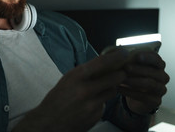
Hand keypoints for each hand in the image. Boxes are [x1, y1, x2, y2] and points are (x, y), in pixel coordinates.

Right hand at [13, 50, 127, 131]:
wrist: (49, 122)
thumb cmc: (57, 99)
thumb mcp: (67, 80)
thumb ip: (85, 73)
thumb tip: (104, 64)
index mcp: (76, 77)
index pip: (102, 62)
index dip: (116, 56)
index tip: (124, 52)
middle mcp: (85, 90)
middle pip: (114, 78)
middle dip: (120, 74)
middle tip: (122, 72)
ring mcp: (92, 104)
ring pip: (112, 91)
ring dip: (111, 88)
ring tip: (100, 88)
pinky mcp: (96, 116)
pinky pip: (105, 104)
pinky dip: (101, 102)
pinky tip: (89, 104)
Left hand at [118, 49, 169, 114]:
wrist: (132, 94)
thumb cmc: (130, 74)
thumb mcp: (126, 64)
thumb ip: (124, 56)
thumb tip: (119, 51)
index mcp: (158, 64)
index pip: (156, 58)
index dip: (148, 57)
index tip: (136, 56)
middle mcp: (162, 76)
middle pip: (153, 71)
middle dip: (138, 69)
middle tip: (126, 68)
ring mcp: (161, 89)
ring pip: (150, 84)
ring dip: (134, 81)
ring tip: (121, 79)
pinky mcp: (156, 101)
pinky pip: (145, 96)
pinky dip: (130, 92)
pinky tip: (119, 89)